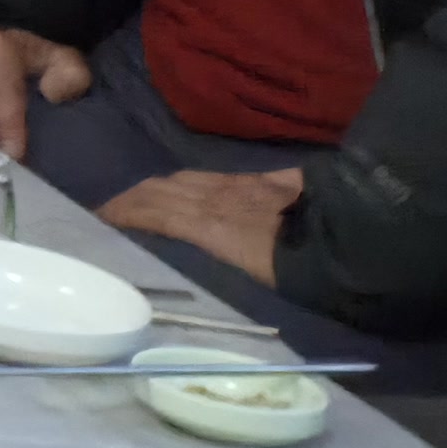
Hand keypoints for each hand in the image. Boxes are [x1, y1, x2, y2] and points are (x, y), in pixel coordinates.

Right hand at [106, 167, 306, 288]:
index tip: (95, 218)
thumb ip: (214, 247)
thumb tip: (181, 245)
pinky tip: (184, 184)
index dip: (122, 213)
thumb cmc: (304, 270)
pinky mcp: (262, 181)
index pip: (152, 211)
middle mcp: (215, 198)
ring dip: (153, 188)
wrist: (351, 237)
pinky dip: (186, 180)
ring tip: (136, 198)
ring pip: (182, 180)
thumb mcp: (253, 271)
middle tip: (106, 210)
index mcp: (209, 223)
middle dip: (130, 199)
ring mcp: (239, 187)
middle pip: (161, 191)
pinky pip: (211, 176)